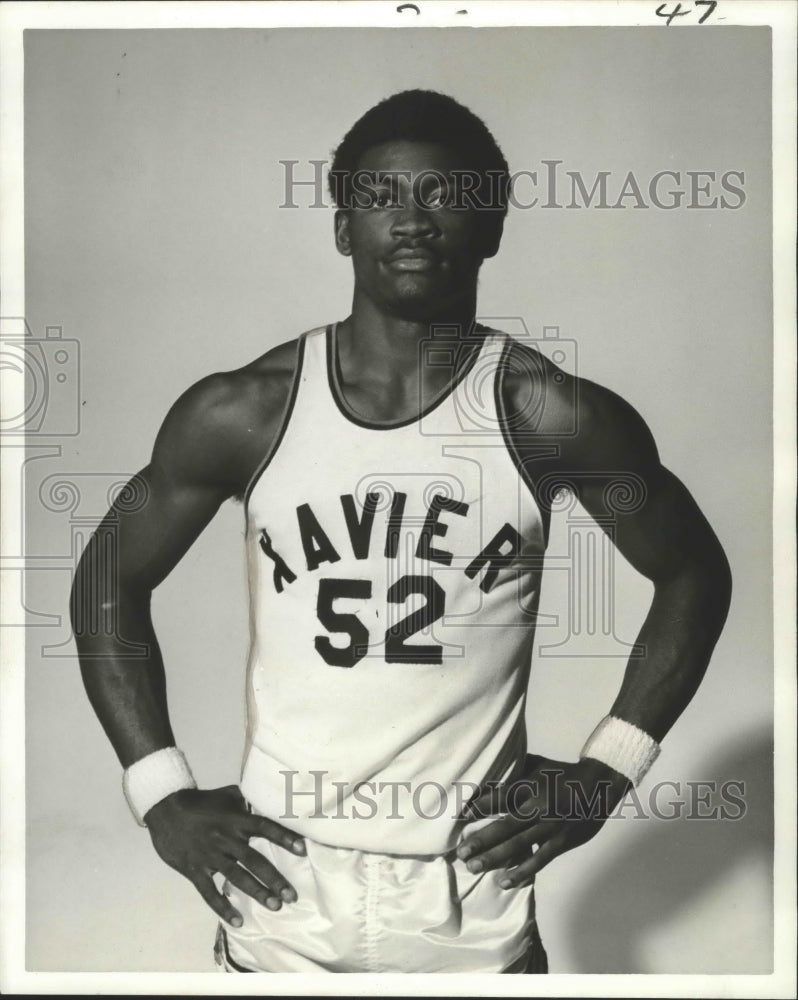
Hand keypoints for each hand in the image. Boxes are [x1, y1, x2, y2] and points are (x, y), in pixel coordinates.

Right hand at [145, 784, 305, 925]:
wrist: (165, 809)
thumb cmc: (200, 802)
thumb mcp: (226, 794)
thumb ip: (247, 800)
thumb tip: (267, 799)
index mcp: (235, 820)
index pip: (264, 827)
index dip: (284, 837)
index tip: (303, 849)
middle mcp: (225, 838)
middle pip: (254, 860)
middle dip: (274, 878)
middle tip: (292, 895)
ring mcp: (209, 856)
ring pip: (237, 877)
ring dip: (257, 892)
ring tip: (275, 905)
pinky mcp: (194, 870)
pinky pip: (209, 892)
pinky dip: (223, 907)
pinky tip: (237, 920)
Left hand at [456, 755, 629, 888]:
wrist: (599, 785)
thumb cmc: (562, 773)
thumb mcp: (538, 764)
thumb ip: (514, 768)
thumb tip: (487, 769)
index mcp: (532, 786)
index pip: (502, 797)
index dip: (481, 806)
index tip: (462, 816)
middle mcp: (540, 807)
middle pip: (507, 826)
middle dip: (482, 840)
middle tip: (461, 852)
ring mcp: (551, 827)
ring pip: (519, 846)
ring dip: (495, 858)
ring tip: (474, 867)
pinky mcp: (562, 842)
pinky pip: (539, 860)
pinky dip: (522, 872)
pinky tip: (504, 881)